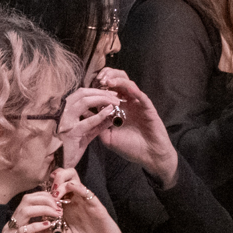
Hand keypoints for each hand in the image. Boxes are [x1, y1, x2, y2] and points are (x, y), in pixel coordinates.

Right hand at [0, 189, 62, 232]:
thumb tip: (51, 224)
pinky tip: (48, 226)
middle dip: (46, 199)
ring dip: (44, 209)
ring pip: (24, 211)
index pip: (29, 202)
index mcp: (16, 226)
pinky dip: (37, 226)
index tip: (60, 203)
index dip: (45, 198)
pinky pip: (22, 231)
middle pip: (26, 200)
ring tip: (57, 214)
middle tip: (60, 206)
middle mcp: (11, 227)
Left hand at [46, 166, 131, 232]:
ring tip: (56, 193)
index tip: (38, 197)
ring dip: (62, 181)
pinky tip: (70, 188)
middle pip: (64, 179)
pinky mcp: (96, 206)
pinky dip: (77, 186)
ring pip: (74, 180)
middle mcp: (75, 204)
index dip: (46, 189)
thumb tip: (40, 218)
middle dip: (54, 180)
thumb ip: (53, 229)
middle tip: (49, 191)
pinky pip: (86, 191)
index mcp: (66, 210)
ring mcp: (85, 204)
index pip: (54, 191)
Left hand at [86, 69, 179, 185]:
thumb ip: (97, 125)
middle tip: (97, 80)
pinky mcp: (146, 106)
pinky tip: (120, 86)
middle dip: (106, 76)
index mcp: (117, 109)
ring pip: (127, 83)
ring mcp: (137, 103)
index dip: (97, 86)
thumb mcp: (108, 138)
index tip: (87, 87)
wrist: (150, 156)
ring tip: (105, 81)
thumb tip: (83, 113)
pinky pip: (139, 93)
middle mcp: (127, 103)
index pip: (106, 91)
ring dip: (116, 79)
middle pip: (116, 82)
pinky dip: (129, 88)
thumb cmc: (130, 148)